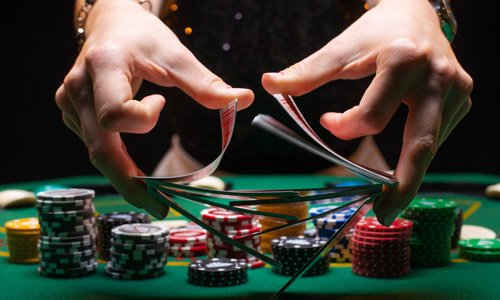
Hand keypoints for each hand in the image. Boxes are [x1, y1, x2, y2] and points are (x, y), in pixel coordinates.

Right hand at [55, 0, 253, 218]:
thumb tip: (244, 100)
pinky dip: (118, 162)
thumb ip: (205, 83)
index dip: (142, 119)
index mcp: (102, 66)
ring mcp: (70, 104)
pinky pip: (96, 144)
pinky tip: (135, 171)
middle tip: (160, 209)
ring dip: (125, 176)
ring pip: (96, 151)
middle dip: (130, 183)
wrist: (111, 24)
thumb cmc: (143, 37)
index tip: (161, 102)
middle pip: (99, 148)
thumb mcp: (175, 54)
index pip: (114, 113)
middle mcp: (77, 89)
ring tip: (155, 199)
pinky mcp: (72, 114)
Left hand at [261, 0, 471, 224]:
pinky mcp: (462, 98)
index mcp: (404, 62)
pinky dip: (418, 152)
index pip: (373, 117)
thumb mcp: (342, 48)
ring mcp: (455, 90)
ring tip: (390, 197)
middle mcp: (437, 78)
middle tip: (383, 215)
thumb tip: (267, 84)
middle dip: (403, 185)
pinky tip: (404, 160)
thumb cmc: (376, 30)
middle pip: (420, 145)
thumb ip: (307, 72)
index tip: (327, 120)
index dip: (345, 127)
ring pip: (429, 144)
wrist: (418, 11)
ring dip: (408, 171)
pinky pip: (437, 135)